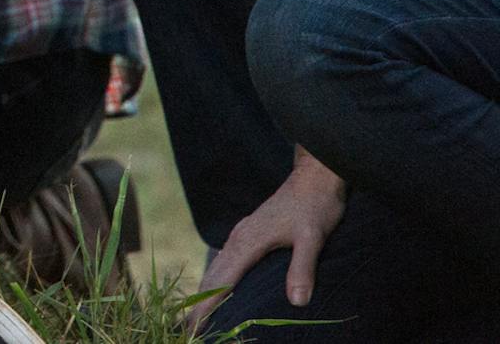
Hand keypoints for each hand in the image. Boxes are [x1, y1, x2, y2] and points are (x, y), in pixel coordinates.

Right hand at [190, 155, 345, 326]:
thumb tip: (297, 302)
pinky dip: (217, 280)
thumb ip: (302, 268)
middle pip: (213, 275)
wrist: (314, 177)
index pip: (222, 280)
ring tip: (198, 316)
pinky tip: (220, 289)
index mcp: (248, 240)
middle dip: (199, 303)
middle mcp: (239, 238)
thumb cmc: (315, 206)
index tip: (195, 326)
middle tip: (190, 331)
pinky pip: (226, 261)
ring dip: (206, 292)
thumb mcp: (312, 238)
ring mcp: (242, 234)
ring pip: (217, 268)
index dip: (208, 305)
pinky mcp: (249, 234)